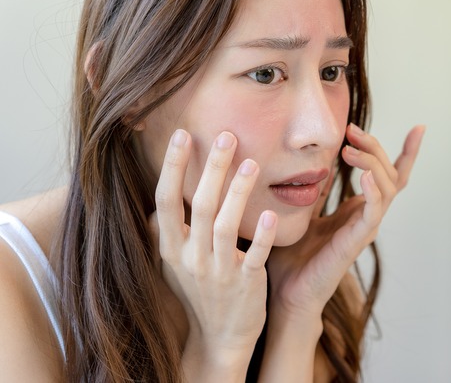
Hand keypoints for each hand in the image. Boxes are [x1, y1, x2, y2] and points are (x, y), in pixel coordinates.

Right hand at [150, 130, 274, 371]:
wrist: (220, 337)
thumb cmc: (200, 291)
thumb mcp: (175, 262)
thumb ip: (168, 229)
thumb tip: (161, 193)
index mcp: (171, 248)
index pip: (165, 200)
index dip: (172, 167)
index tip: (181, 133)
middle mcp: (191, 258)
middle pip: (199, 206)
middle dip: (211, 168)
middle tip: (226, 135)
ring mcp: (219, 272)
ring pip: (225, 227)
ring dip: (238, 194)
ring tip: (253, 163)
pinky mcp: (246, 285)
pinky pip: (253, 257)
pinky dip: (260, 237)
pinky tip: (270, 215)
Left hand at [266, 124, 424, 322]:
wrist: (286, 292)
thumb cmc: (293, 257)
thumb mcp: (304, 212)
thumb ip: (317, 190)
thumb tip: (321, 163)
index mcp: (358, 209)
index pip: (390, 176)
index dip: (407, 152)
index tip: (419, 128)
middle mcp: (367, 217)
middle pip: (389, 174)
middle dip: (375, 147)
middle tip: (352, 130)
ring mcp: (365, 228)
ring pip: (387, 187)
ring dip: (372, 163)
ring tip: (349, 150)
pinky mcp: (356, 241)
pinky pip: (374, 213)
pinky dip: (374, 192)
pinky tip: (363, 175)